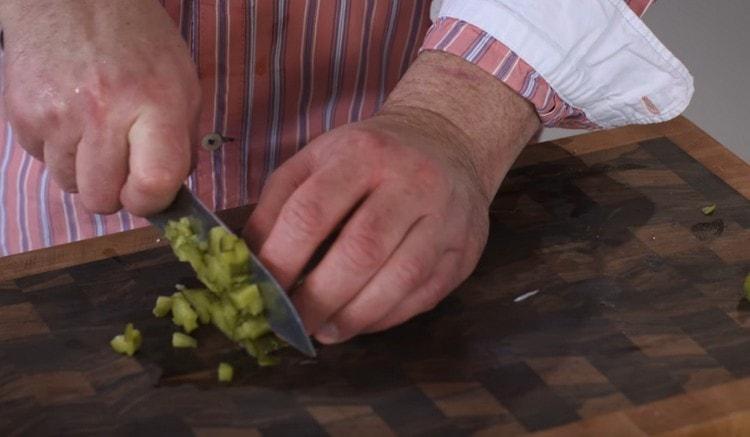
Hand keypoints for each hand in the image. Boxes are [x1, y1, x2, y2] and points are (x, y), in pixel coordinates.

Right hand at [0, 0, 200, 214]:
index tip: (150, 192)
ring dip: (85, 171)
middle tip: (121, 164)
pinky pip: (43, 162)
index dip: (152, 201)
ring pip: (70, 186)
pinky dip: (59, 150)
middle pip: (102, 200)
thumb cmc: (139, 43)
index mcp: (155, 105)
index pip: (153, 184)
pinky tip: (71, 118)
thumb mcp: (184, 84)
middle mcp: (103, 113)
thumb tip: (169, 192)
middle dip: (115, 192)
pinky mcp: (22, 115)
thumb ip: (183, 142)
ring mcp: (57, 116)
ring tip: (95, 133)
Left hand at [244, 51, 538, 343]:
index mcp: (363, 154)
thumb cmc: (370, 156)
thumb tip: (249, 263)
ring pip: (401, 277)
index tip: (263, 291)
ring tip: (325, 331)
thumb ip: (279, 205)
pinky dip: (389, 316)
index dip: (282, 259)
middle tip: (293, 323)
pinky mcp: (464, 249)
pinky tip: (362, 321)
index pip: (313, 212)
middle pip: (360, 250)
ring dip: (356, 315)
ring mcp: (445, 216)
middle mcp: (411, 181)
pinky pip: (426, 292)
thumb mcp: (317, 159)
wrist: (447, 140)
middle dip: (319, 297)